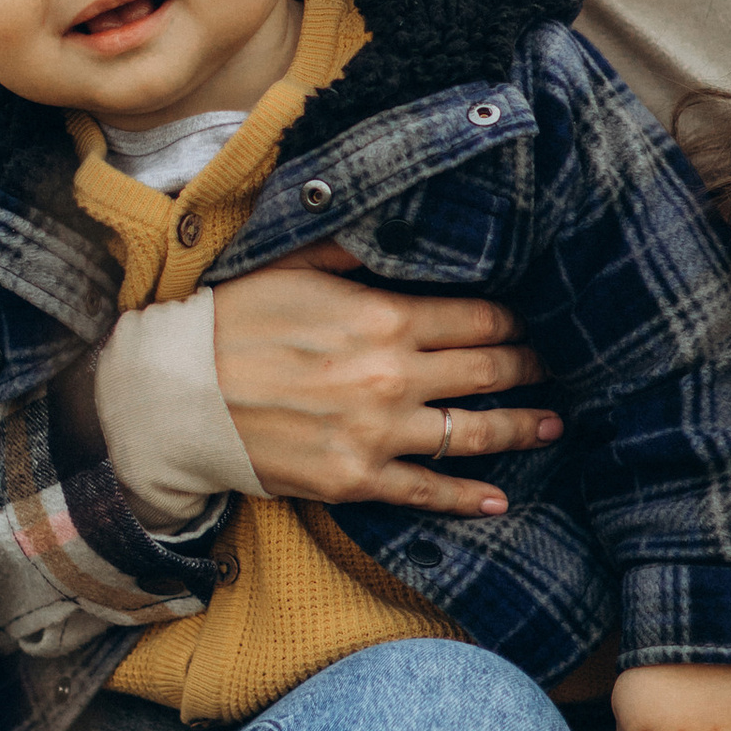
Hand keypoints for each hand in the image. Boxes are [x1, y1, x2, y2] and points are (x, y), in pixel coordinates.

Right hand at [208, 248, 562, 517]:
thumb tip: (402, 231)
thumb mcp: (294, 262)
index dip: (513, 320)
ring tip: (553, 423)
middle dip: (529, 366)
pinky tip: (499, 500)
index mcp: (383, 316)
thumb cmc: (231, 321)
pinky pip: (428, 491)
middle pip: (488, 370)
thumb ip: (357, 250)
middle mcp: (392, 376)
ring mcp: (378, 433)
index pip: (477, 317)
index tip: (530, 321)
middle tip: (554, 365)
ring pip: (473, 432)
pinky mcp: (357, 479)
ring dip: (522, 427)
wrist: (176, 396)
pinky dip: (469, 498)